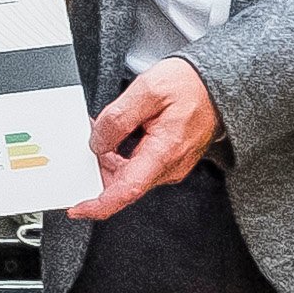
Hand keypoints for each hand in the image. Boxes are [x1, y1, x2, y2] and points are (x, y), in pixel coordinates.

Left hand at [73, 59, 218, 219]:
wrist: (217, 84)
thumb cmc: (190, 85)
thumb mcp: (147, 90)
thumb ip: (117, 118)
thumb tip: (97, 142)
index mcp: (164, 152)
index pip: (126, 191)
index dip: (98, 205)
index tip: (77, 208)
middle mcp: (169, 166)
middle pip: (123, 185)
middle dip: (97, 171)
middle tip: (85, 146)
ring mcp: (170, 166)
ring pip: (129, 175)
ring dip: (108, 161)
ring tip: (101, 132)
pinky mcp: (169, 160)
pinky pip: (139, 166)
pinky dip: (121, 156)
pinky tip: (116, 137)